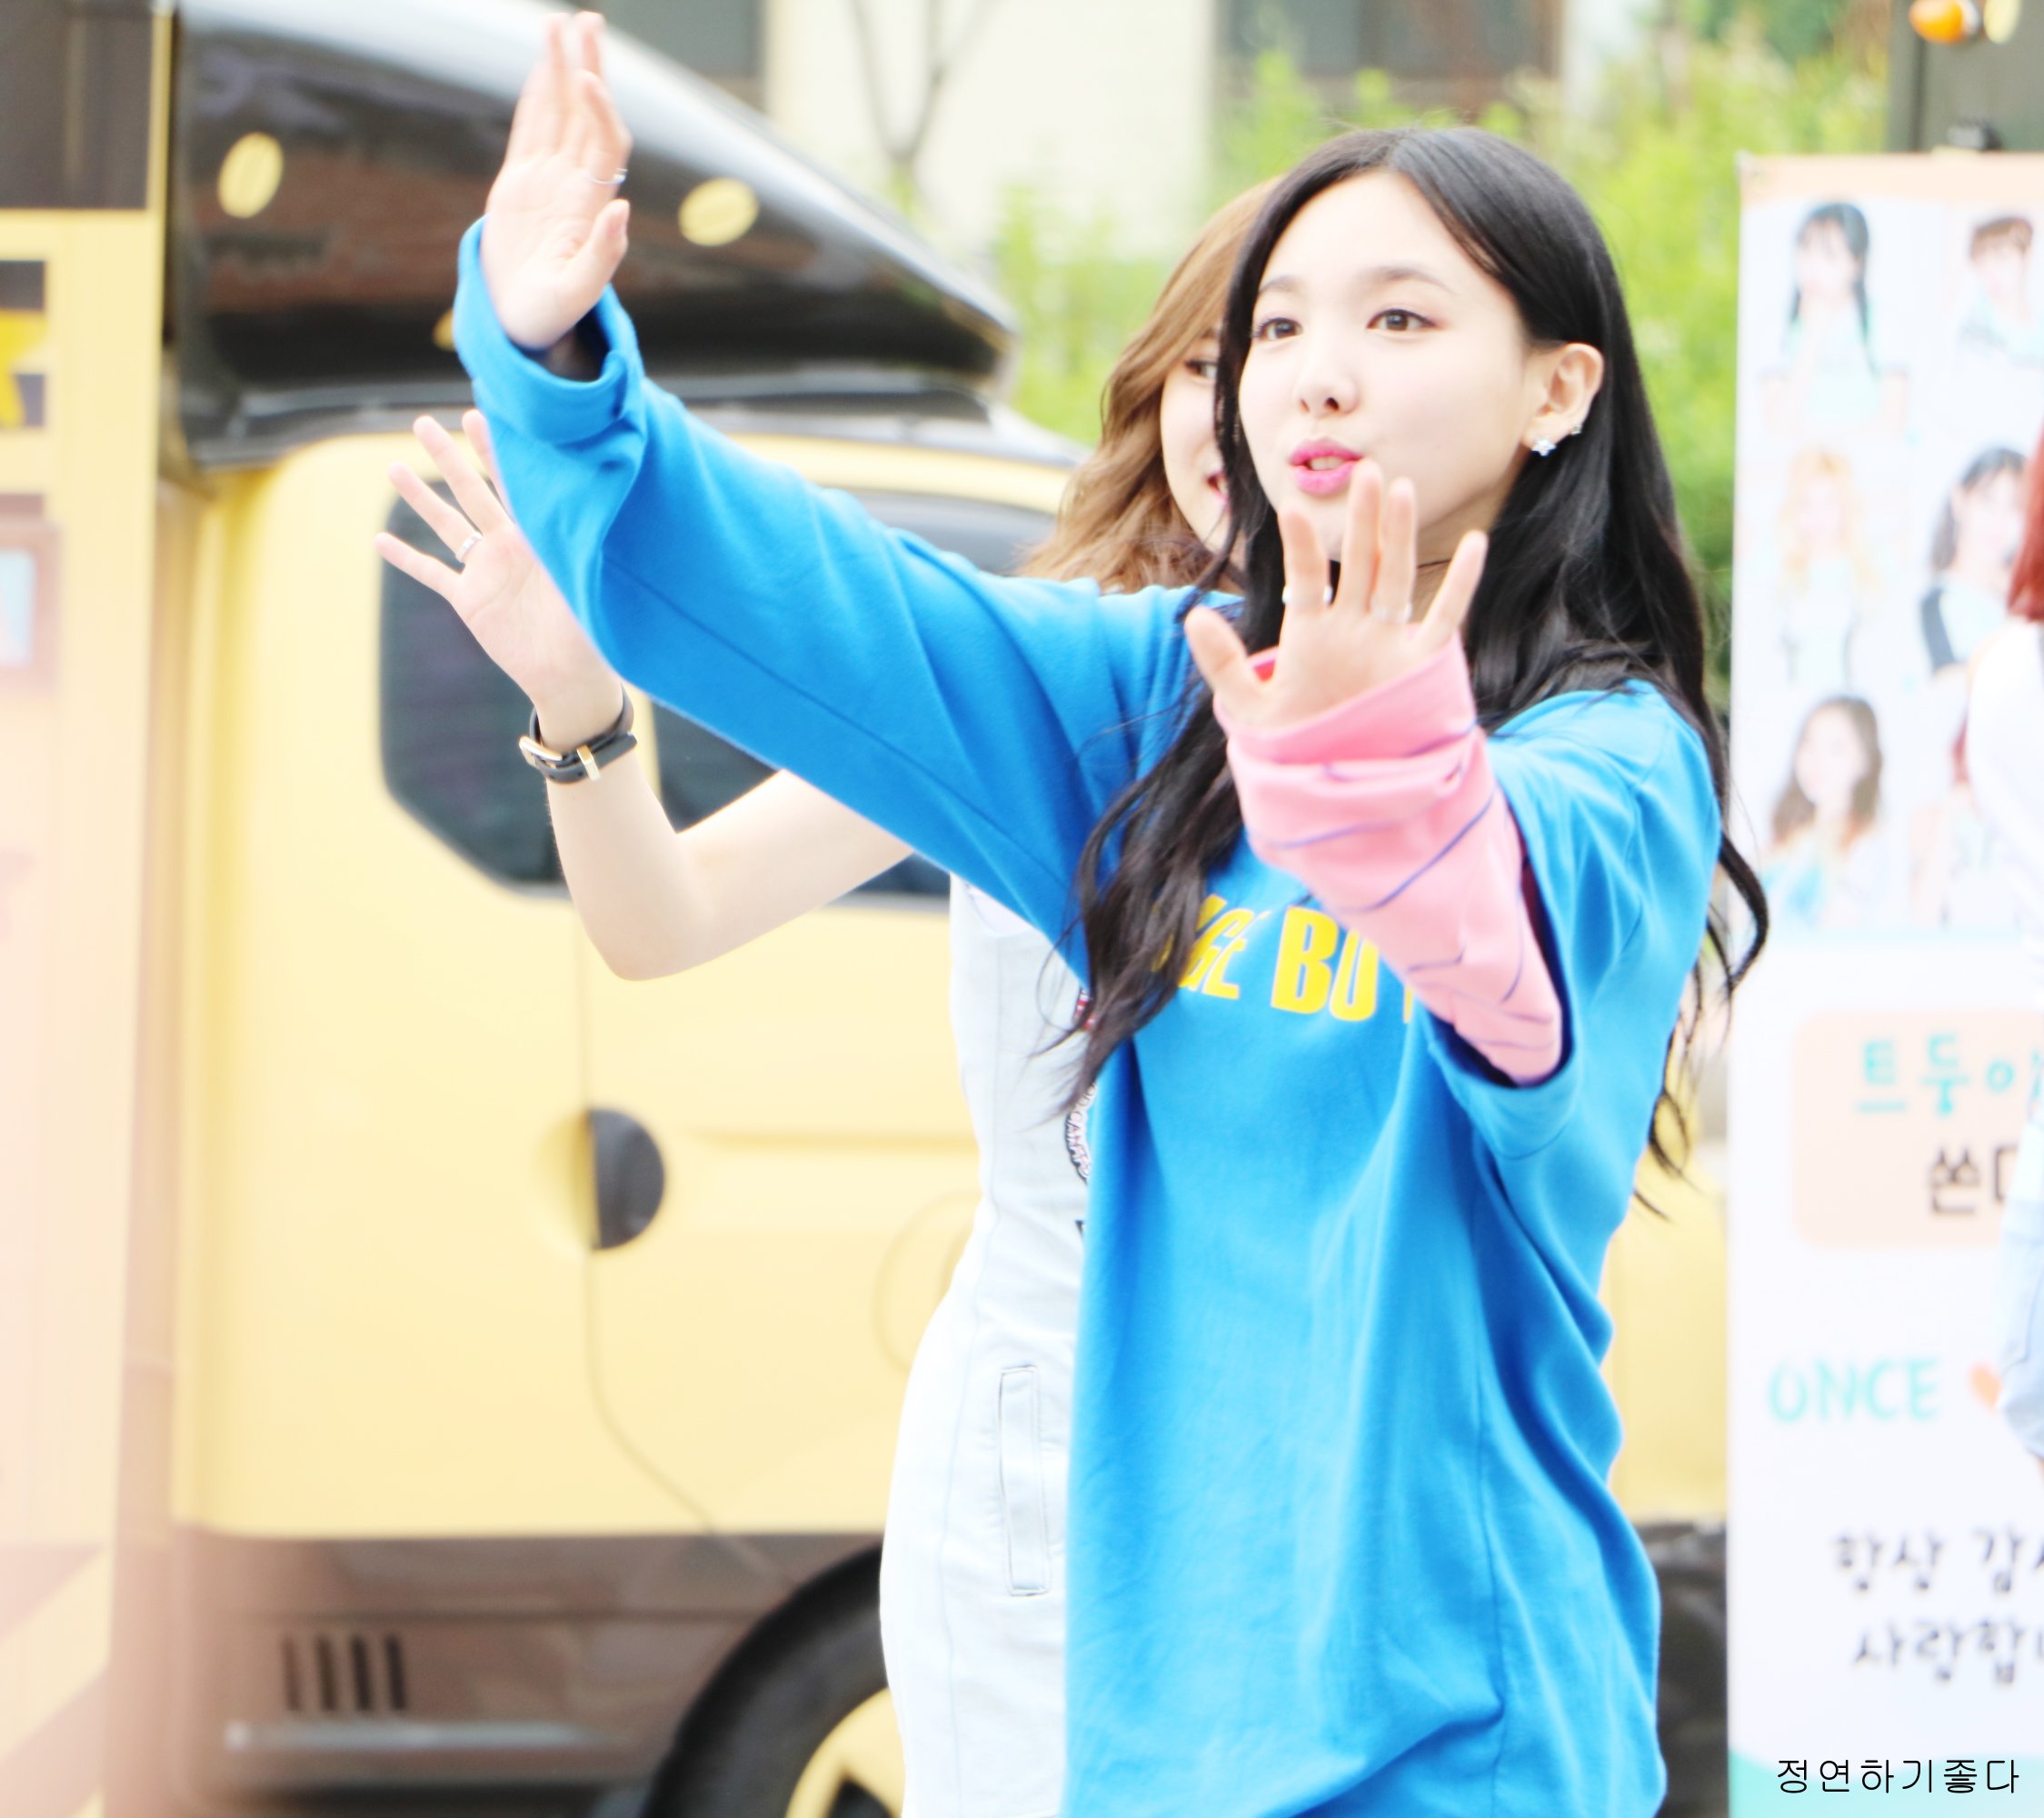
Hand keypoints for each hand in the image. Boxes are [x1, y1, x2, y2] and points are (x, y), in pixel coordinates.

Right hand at [374, 411, 624, 746]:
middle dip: (448, 458)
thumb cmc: (591, 632)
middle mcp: (508, 546)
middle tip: (422, 423)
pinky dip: (406, 559)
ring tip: (394, 468)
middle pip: (472, 492)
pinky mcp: (469, 600)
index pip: (514, 485)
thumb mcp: (587, 588)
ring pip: (446, 525)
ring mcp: (485, 571)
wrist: (569, 677)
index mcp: (539, 538)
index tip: (477, 414)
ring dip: (420, 498)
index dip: (494, 452)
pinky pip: (432, 574)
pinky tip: (380, 540)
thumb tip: (590, 520)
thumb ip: (579, 554)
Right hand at [480, 11, 632, 352]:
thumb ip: (604, 254)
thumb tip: (623, 207)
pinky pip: (531, 129)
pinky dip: (536, 96)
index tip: (588, 77)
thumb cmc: (552, 316)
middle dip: (587, 68)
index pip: (602, 144)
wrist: (522, 325)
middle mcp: (574, 185)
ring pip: (557, 114)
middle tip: (588, 21)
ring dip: (561, 71)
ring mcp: (547, 180)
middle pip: (585, 116)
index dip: (599, 109)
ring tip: (559, 24)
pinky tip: (542, 65)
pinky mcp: (520, 183)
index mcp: (589, 205)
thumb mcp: (579, 292)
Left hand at [1185, 461, 1485, 730]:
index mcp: (1311, 632)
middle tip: (1363, 469)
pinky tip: (1476, 544)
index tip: (1291, 509)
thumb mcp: (1251, 710)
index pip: (1308, 578)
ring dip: (1398, 536)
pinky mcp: (1420, 665)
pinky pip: (1445, 619)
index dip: (1301, 547)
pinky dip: (1462, 584)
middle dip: (1361, 519)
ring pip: (1397, 577)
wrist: (1338, 786)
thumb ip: (1224, 664)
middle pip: (1359, 562)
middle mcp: (1352, 628)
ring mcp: (1388, 642)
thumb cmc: (1295, 745)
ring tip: (1399, 488)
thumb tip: (1193, 617)